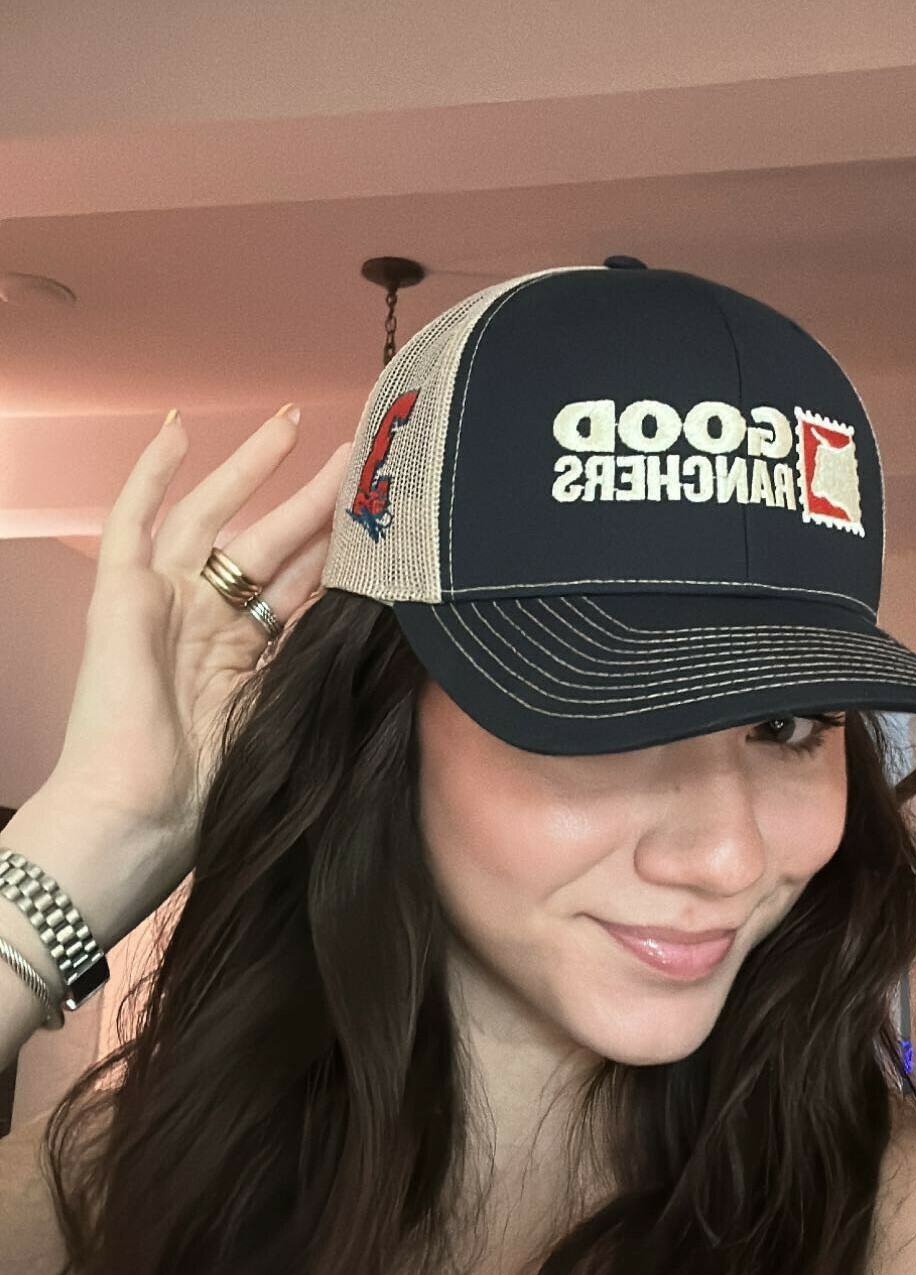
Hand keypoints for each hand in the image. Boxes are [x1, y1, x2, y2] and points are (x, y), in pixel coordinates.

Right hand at [45, 408, 349, 862]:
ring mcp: (165, 604)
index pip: (309, 590)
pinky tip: (176, 427)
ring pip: (218, 517)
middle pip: (275, 545)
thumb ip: (329, 675)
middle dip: (319, 501)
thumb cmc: (212, 795)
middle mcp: (210, 624)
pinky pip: (133, 520)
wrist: (140, 814)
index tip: (392, 522)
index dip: (348, 555)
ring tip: (297, 424)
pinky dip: (151, 473)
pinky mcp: (122, 596)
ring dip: (255, 469)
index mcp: (251, 659)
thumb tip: (400, 641)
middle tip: (365, 456)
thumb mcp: (293, 722)